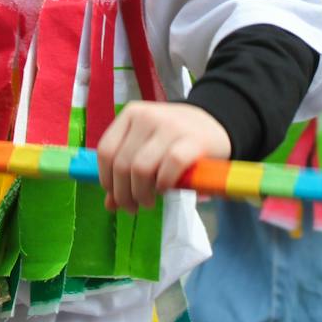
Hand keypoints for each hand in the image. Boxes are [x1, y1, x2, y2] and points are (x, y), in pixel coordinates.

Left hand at [96, 102, 230, 212]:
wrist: (215, 124)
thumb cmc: (175, 139)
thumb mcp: (147, 147)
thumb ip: (127, 172)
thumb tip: (110, 204)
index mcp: (131, 114)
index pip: (106, 151)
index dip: (107, 180)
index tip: (116, 196)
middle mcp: (147, 116)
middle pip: (122, 164)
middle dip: (124, 194)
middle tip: (133, 206)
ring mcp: (169, 126)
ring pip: (141, 168)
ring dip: (142, 193)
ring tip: (148, 202)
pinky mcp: (192, 140)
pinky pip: (169, 167)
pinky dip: (164, 184)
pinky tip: (165, 189)